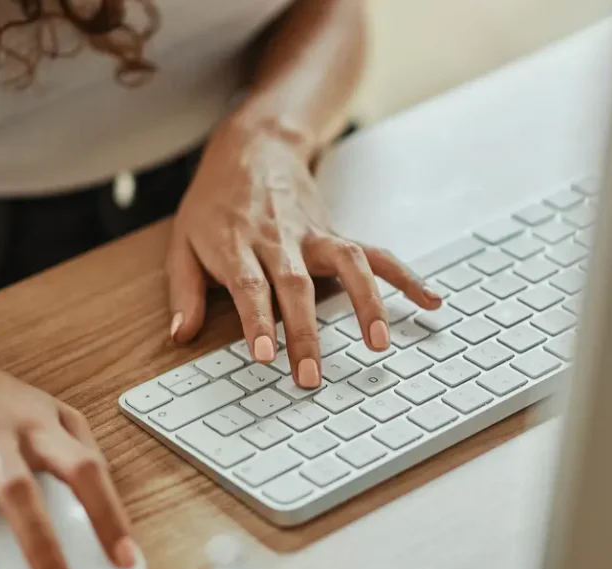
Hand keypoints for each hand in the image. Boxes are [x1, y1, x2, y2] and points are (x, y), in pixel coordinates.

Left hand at [166, 120, 441, 386]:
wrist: (253, 148)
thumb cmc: (214, 203)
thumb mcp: (182, 241)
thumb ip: (184, 291)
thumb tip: (181, 335)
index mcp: (237, 243)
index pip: (251, 285)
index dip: (259, 320)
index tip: (267, 355)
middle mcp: (280, 239)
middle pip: (297, 286)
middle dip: (306, 333)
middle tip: (311, 376)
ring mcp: (314, 235)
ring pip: (347, 265)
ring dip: (366, 303)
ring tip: (379, 343)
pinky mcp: (336, 234)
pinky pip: (375, 255)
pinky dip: (405, 276)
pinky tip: (430, 300)